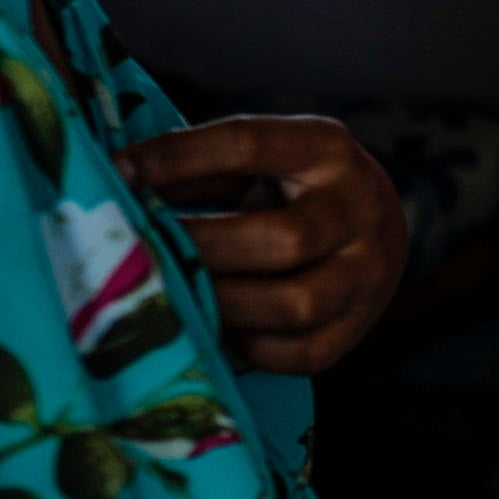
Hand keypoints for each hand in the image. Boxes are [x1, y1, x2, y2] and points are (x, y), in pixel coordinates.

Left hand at [124, 115, 404, 374]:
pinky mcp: (359, 328)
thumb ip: (200, 167)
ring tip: (184, 297)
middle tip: (151, 255)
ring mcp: (368, 273)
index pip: (250, 144)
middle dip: (205, 251)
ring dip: (226, 305)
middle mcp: (358, 209)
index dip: (180, 157)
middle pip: (284, 240)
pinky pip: (302, 354)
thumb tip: (123, 183)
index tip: (120, 171)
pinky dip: (252, 348)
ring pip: (296, 306)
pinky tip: (223, 329)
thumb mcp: (259, 161)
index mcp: (325, 149)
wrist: (377, 227)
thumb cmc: (292, 189)